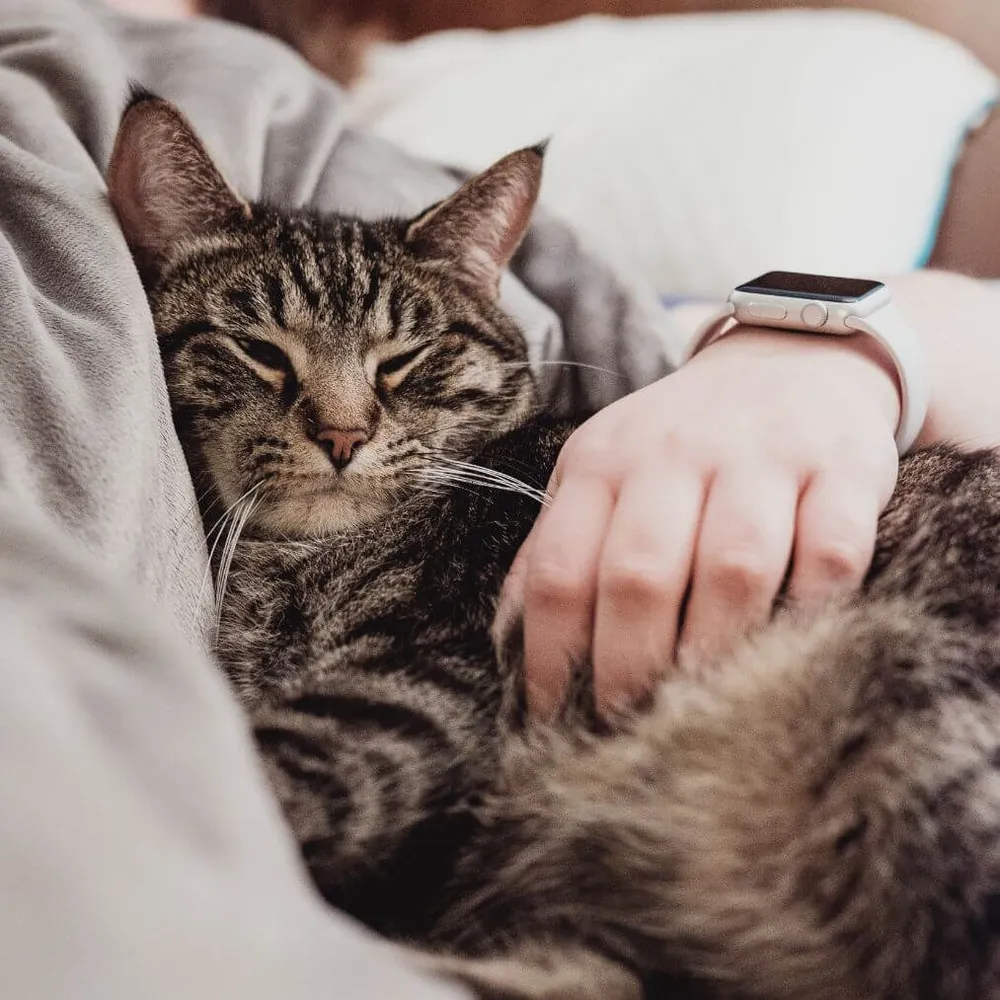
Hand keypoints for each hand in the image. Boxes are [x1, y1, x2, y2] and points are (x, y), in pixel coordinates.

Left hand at [496, 326, 900, 719]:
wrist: (792, 357)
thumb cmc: (683, 441)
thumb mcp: (604, 472)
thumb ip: (559, 545)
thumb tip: (511, 642)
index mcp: (603, 462)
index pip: (559, 570)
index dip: (549, 656)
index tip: (553, 718)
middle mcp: (675, 454)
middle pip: (639, 575)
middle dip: (628, 668)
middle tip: (629, 726)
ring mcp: (762, 458)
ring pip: (733, 568)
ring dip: (715, 651)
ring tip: (703, 707)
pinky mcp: (842, 469)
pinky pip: (830, 552)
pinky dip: (812, 609)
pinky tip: (794, 647)